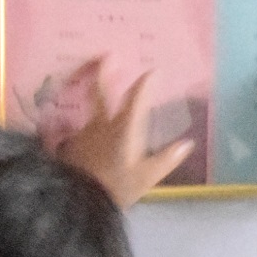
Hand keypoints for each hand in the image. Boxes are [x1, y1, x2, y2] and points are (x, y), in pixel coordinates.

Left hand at [49, 60, 193, 205]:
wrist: (77, 200)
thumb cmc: (115, 188)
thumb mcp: (146, 178)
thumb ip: (166, 160)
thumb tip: (187, 144)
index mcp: (124, 128)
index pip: (136, 98)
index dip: (145, 83)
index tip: (152, 70)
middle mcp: (102, 125)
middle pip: (101, 92)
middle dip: (104, 71)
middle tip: (107, 55)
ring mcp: (83, 133)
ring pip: (89, 111)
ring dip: (92, 99)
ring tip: (93, 95)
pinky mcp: (69, 146)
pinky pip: (77, 132)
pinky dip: (83, 130)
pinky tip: (83, 136)